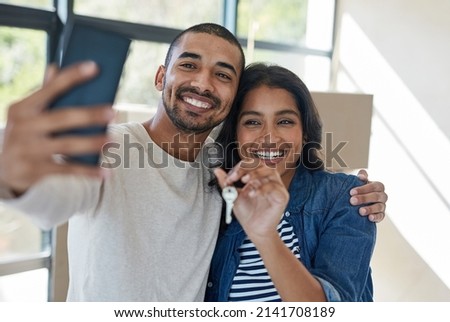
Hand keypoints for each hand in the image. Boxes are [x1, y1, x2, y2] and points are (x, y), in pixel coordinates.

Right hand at [0, 62, 113, 194]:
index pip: (50, 88)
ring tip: (113, 141)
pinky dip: (87, 172)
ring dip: (93, 143)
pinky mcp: (34, 171)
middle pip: (62, 118)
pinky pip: (67, 170)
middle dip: (89, 115)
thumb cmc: (23, 134)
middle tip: (113, 112)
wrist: (0, 168)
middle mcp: (24, 127)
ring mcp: (28, 150)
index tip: (94, 67)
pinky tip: (105, 173)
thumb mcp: (26, 114)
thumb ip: (43, 94)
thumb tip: (55, 67)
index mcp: (23, 108)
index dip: (72, 77)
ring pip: (67, 145)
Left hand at [214, 161, 288, 239]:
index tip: (229, 178)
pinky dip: (262, 188)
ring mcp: (277, 187)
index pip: (251, 164)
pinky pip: (274, 187)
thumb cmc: (248, 214)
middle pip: (261, 164)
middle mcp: (268, 180)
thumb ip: (226, 183)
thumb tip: (217, 171)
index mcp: (258, 178)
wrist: (254, 230)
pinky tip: (252, 194)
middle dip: (246, 168)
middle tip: (235, 177)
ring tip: (245, 184)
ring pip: (269, 171)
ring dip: (254, 175)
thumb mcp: (233, 196)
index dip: (239, 168)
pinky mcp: (282, 197)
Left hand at [350, 169, 387, 222]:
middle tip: (352, 201)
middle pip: (377, 196)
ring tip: (360, 211)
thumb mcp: (359, 183)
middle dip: (364, 198)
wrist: (358, 203)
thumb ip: (361, 177)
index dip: (363, 189)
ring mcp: (382, 206)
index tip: (351, 192)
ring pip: (379, 207)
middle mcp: (382, 196)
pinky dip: (376, 217)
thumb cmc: (359, 191)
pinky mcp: (381, 215)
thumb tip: (361, 175)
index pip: (374, 186)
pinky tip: (369, 218)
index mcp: (378, 186)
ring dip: (370, 209)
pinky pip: (381, 216)